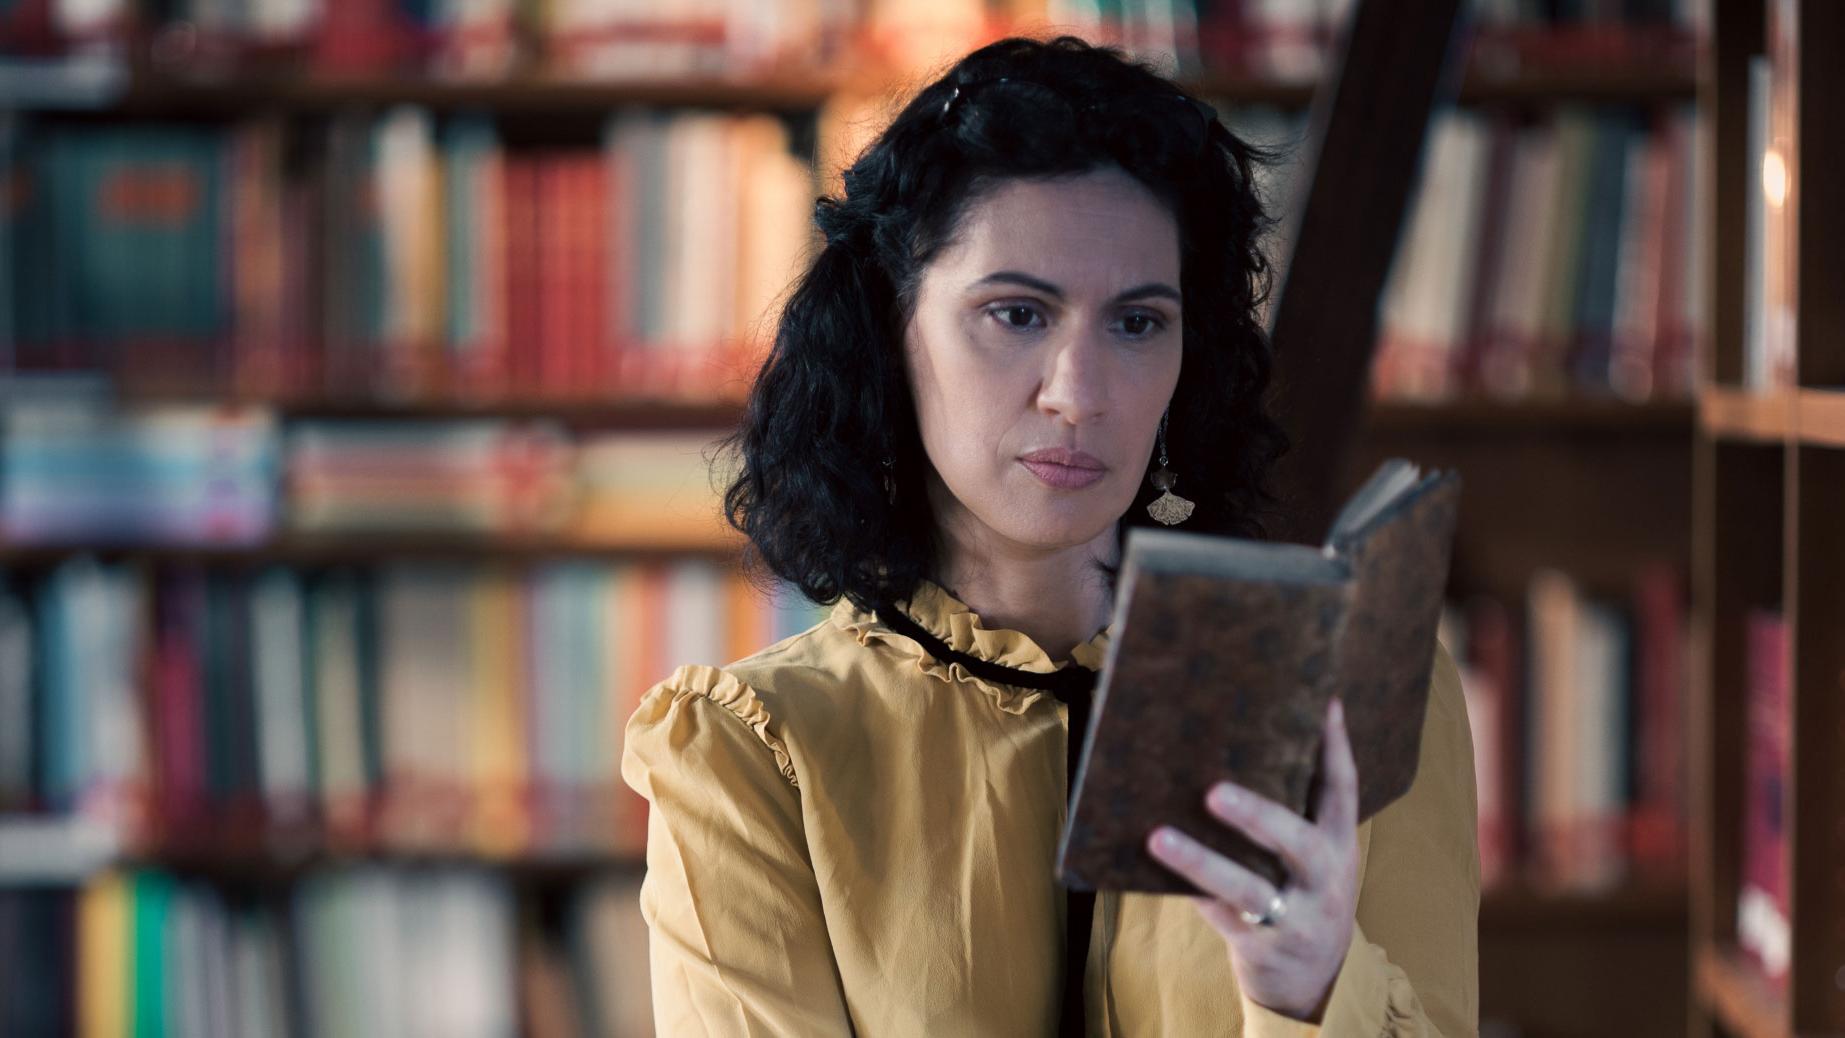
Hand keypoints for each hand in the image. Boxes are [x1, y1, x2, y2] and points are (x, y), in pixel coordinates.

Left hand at [1145, 695, 1360, 1023]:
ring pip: (1248, 889)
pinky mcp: (1264, 947)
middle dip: (1256, 815)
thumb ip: (1294, 809)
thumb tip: (1243, 738)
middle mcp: (1325, 879)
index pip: (1343, 789)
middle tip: (1213, 791)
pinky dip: (1190, 890)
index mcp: (1338, 845)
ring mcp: (1298, 918)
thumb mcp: (1315, 855)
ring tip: (1158, 836)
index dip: (1335, 746)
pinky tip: (1152, 866)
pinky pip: (1221, 916)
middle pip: (1296, 842)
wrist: (1314, 981)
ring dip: (1201, 862)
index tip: (1322, 702)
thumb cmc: (1302, 895)